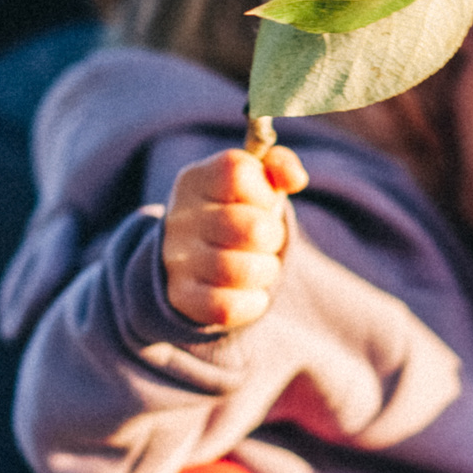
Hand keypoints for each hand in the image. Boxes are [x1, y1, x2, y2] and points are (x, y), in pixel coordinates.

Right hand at [162, 145, 307, 328]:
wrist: (193, 259)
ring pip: (241, 270)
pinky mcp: (181, 297)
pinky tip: (251, 292)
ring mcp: (177, 259)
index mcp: (196, 180)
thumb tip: (296, 179)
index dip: (264, 190)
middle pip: (251, 227)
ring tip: (260, 265)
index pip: (237, 172)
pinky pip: (227, 306)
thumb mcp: (255, 182)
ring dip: (266, 270)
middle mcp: (180, 218)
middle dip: (273, 236)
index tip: (263, 201)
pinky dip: (252, 302)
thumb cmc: (236, 212)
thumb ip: (279, 166)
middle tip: (266, 239)